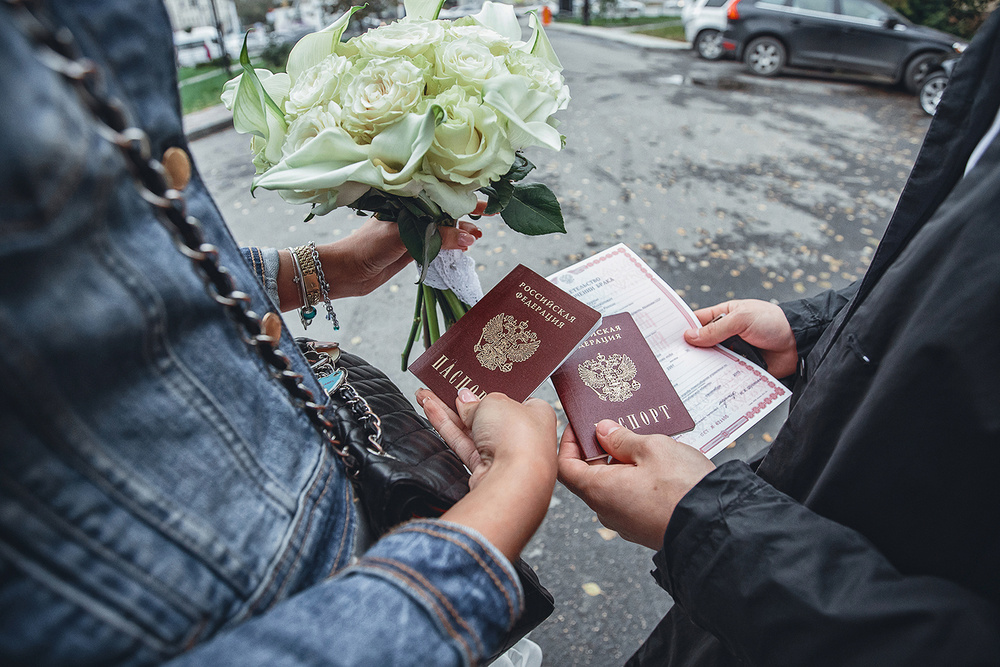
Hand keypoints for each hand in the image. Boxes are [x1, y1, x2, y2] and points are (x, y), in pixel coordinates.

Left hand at [276, 202, 485, 308]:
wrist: (348, 271)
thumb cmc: (368, 246)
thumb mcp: (404, 237)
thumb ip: (437, 238)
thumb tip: (468, 239)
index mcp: (406, 203)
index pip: (439, 196)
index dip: (462, 198)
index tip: (484, 202)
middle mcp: (411, 215)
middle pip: (444, 213)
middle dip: (465, 216)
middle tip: (486, 221)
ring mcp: (412, 233)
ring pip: (443, 230)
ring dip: (460, 233)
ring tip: (475, 238)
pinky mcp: (412, 250)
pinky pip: (437, 245)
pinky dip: (450, 246)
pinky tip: (463, 248)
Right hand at [416, 388, 557, 560]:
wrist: (514, 481)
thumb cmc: (520, 440)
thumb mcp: (495, 402)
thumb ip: (476, 401)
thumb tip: (465, 401)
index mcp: (537, 414)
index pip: (511, 399)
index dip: (489, 390)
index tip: (470, 382)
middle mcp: (524, 437)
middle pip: (488, 415)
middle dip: (462, 402)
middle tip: (442, 388)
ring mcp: (504, 455)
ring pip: (471, 430)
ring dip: (447, 413)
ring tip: (425, 396)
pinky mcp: (486, 470)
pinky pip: (463, 444)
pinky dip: (447, 428)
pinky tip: (432, 412)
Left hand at [557, 420, 714, 550]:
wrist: (716, 526)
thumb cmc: (682, 487)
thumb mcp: (652, 448)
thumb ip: (623, 438)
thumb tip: (603, 431)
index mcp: (599, 490)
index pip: (566, 467)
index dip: (569, 443)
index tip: (580, 426)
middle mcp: (606, 511)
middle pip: (589, 476)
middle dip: (600, 450)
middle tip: (617, 427)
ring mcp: (625, 523)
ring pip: (612, 488)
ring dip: (621, 465)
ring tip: (643, 444)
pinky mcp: (644, 528)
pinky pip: (630, 500)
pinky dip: (635, 481)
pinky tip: (656, 467)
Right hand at [683, 299, 797, 377]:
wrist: (799, 343)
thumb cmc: (773, 322)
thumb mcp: (741, 319)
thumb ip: (715, 329)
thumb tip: (689, 337)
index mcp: (723, 316)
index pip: (696, 322)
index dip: (682, 329)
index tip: (666, 339)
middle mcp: (726, 335)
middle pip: (701, 345)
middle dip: (690, 352)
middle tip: (672, 361)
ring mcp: (733, 352)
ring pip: (711, 362)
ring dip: (703, 367)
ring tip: (685, 376)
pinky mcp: (741, 369)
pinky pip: (725, 375)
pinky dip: (718, 379)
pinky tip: (705, 385)